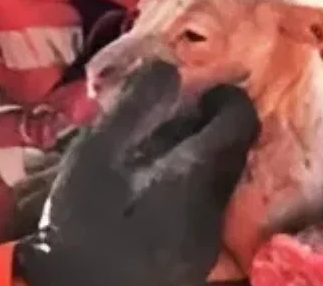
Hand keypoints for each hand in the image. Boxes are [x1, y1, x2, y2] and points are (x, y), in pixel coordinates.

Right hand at [12, 60, 259, 285]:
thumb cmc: (83, 223)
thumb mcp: (96, 157)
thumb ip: (134, 108)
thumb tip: (167, 65)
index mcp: (195, 173)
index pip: (239, 122)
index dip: (227, 97)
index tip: (202, 88)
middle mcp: (213, 204)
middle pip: (231, 152)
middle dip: (209, 126)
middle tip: (173, 114)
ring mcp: (205, 235)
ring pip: (218, 180)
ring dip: (197, 157)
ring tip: (154, 151)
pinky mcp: (192, 257)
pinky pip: (202, 206)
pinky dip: (186, 186)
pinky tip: (149, 191)